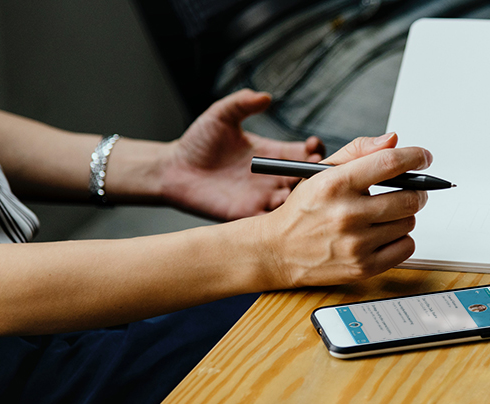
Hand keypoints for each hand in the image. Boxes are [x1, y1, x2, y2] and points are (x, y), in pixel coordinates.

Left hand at [160, 89, 323, 219]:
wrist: (174, 170)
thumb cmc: (197, 141)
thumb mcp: (221, 115)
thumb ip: (242, 103)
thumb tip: (265, 96)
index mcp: (272, 153)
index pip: (304, 153)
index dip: (315, 150)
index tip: (314, 146)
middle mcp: (272, 177)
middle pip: (306, 179)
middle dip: (315, 175)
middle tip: (315, 170)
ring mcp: (262, 197)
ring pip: (294, 201)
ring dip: (302, 198)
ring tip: (300, 189)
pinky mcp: (248, 214)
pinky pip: (272, 221)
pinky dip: (283, 218)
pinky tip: (285, 209)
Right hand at [256, 132, 431, 287]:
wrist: (278, 251)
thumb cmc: (304, 209)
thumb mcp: (322, 172)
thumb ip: (359, 151)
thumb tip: (394, 140)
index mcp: (335, 184)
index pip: (389, 163)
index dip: (415, 157)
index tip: (423, 157)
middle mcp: (346, 214)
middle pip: (409, 198)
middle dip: (417, 191)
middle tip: (411, 190)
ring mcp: (356, 244)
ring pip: (409, 222)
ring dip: (404, 216)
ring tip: (385, 215)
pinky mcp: (363, 267)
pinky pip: (406, 248)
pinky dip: (401, 239)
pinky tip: (384, 234)